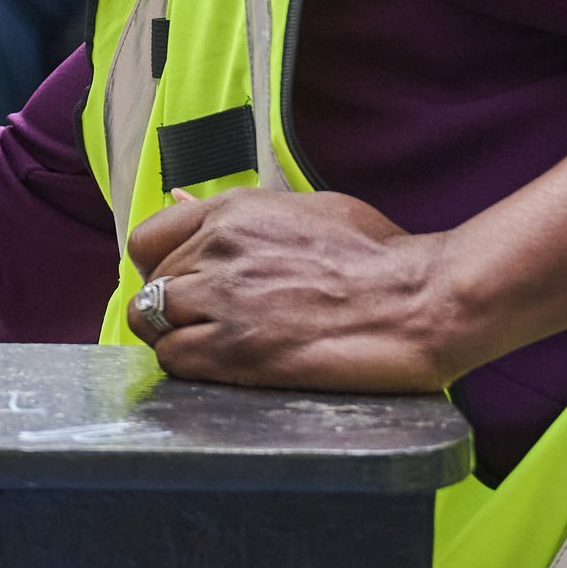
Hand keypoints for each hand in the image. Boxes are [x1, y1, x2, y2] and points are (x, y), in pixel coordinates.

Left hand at [124, 189, 459, 391]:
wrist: (419, 301)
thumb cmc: (379, 258)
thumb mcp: (307, 208)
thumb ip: (238, 209)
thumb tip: (180, 200)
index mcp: (232, 211)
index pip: (147, 239)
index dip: (158, 268)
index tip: (180, 285)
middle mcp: (218, 249)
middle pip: (150, 284)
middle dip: (172, 306)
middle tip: (208, 323)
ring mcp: (223, 298)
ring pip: (151, 321)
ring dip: (175, 337)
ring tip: (213, 346)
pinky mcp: (235, 348)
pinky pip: (174, 359)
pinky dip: (189, 367)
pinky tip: (223, 366)